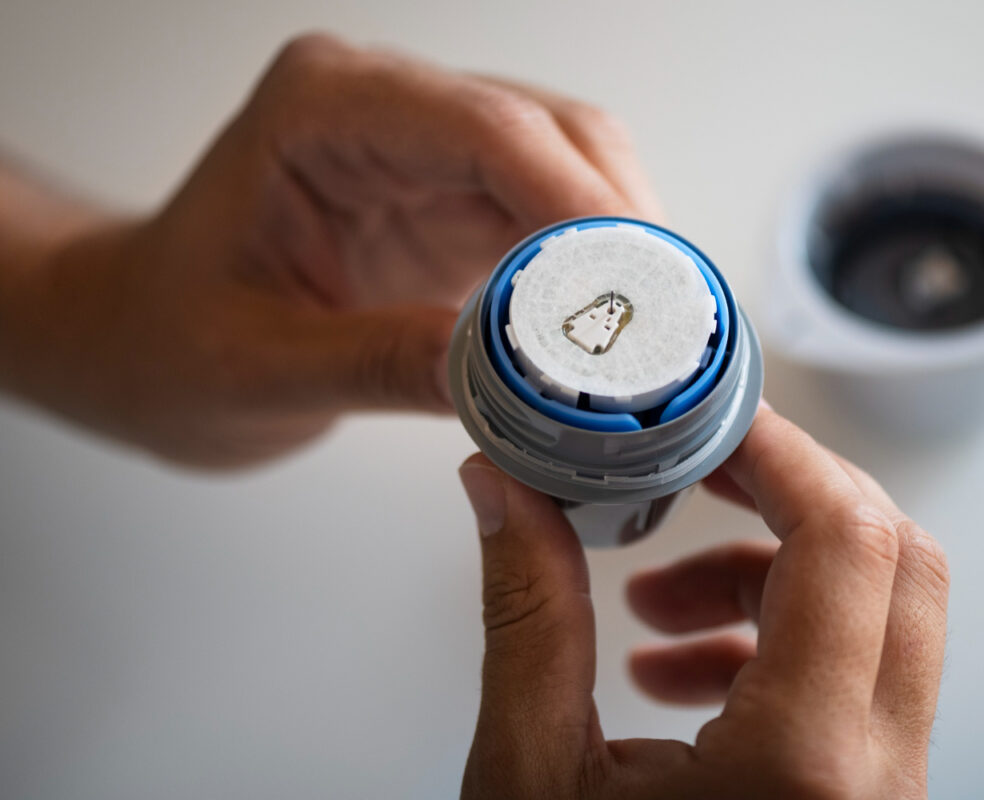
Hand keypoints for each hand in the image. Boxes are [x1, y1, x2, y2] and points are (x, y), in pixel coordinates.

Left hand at [0, 33, 659, 466]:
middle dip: (620, 229)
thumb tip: (512, 384)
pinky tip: (611, 338)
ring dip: (620, 254)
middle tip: (661, 331)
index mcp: (325, 109)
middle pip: (553, 137)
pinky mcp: (454, 204)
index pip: (487, 129)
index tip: (637, 287)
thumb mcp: (258, 368)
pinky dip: (593, 280)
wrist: (143, 343)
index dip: (578, 203)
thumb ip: (381, 364)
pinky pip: (554, 225)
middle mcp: (389, 111)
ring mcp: (429, 154)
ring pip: (573, 175)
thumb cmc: (168, 340)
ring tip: (648, 343)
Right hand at [457, 408, 948, 798]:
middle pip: (899, 559)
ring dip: (772, 573)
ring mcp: (886, 795)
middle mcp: (874, 781)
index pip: (849, 541)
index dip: (782, 450)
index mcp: (800, 770)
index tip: (708, 415)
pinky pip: (858, 680)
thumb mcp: (532, 781)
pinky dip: (777, 642)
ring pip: (885, 615)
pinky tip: (678, 672)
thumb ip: (525, 617)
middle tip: (697, 471)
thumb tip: (504, 490)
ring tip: (657, 596)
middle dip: (790, 494)